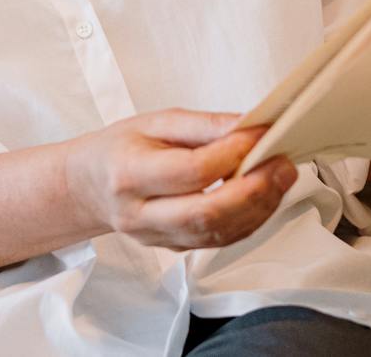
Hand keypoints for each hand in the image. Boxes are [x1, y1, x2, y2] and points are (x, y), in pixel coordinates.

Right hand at [62, 108, 297, 251]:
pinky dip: (248, 220)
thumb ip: (204, 125)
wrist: (88, 186)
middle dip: (253, 190)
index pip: (191, 171)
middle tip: (282, 164)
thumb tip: (250, 125)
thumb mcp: (156, 121)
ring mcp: (156, 238)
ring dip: (258, 207)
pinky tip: (264, 196)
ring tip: (281, 177)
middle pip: (207, 212)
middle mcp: (140, 213)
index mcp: (130, 173)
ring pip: (217, 233)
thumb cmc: (121, 148)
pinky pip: (217, 241)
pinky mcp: (173, 249)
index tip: (261, 133)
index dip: (232, 154)